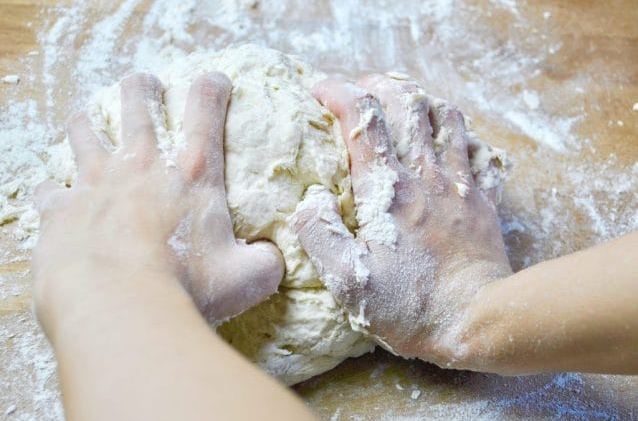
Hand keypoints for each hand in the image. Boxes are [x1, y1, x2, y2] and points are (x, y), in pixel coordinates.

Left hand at [32, 72, 282, 338]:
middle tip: (143, 83)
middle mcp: (142, 166)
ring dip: (87, 121)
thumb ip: (265, 261)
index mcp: (193, 173)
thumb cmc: (188, 287)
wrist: (118, 305)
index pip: (206, 111)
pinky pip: (51, 189)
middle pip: (138, 105)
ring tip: (86, 117)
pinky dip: (55, 190)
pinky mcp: (61, 210)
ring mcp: (96, 183)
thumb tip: (270, 257)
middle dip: (142, 87)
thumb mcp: (248, 278)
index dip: (212, 88)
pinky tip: (57, 195)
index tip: (214, 80)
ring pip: (85, 131)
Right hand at [291, 75, 511, 363]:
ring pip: (446, 117)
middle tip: (360, 94)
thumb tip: (310, 200)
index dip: (336, 92)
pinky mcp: (483, 200)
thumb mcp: (348, 280)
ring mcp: (458, 184)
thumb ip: (319, 234)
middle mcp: (425, 175)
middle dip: (378, 87)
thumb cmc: (411, 305)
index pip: (362, 117)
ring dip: (421, 103)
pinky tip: (450, 143)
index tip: (318, 90)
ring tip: (403, 109)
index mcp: (387, 189)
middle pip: (406, 103)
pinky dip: (462, 136)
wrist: (479, 321)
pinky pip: (478, 150)